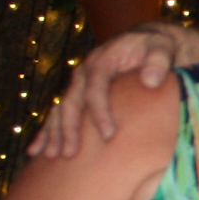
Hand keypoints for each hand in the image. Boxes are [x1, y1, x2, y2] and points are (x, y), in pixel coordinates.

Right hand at [27, 23, 198, 158]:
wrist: (146, 42)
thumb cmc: (156, 48)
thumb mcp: (161, 48)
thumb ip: (158, 62)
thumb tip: (151, 81)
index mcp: (101, 61)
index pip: (96, 88)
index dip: (100, 112)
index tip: (109, 135)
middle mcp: (83, 72)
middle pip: (71, 102)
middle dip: (69, 129)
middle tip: (70, 154)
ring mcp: (78, 84)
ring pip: (60, 110)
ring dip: (53, 133)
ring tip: (49, 157)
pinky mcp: (78, 94)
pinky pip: (59, 115)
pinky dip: (47, 132)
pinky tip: (37, 151)